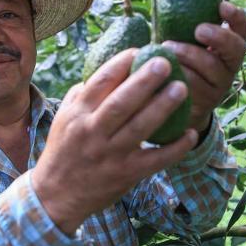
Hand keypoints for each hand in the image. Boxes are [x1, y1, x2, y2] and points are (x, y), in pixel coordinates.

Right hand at [31, 49, 198, 233]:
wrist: (56, 195)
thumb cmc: (63, 150)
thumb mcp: (65, 118)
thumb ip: (83, 94)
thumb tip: (108, 69)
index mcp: (78, 114)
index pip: (100, 82)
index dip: (121, 63)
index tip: (140, 50)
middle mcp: (93, 132)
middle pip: (121, 102)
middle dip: (144, 81)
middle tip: (165, 62)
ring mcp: (110, 154)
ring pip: (140, 127)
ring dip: (162, 107)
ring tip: (181, 88)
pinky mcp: (126, 174)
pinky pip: (155, 159)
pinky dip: (175, 148)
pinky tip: (189, 134)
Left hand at [161, 1, 245, 134]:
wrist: (175, 103)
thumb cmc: (179, 62)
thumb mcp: (184, 42)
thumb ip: (185, 25)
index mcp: (227, 46)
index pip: (242, 29)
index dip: (236, 17)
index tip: (221, 5)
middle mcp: (230, 65)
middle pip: (236, 48)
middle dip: (219, 36)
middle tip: (199, 30)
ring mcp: (221, 85)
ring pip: (212, 67)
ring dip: (189, 54)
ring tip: (167, 46)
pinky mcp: (208, 102)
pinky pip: (196, 85)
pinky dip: (179, 73)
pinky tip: (166, 68)